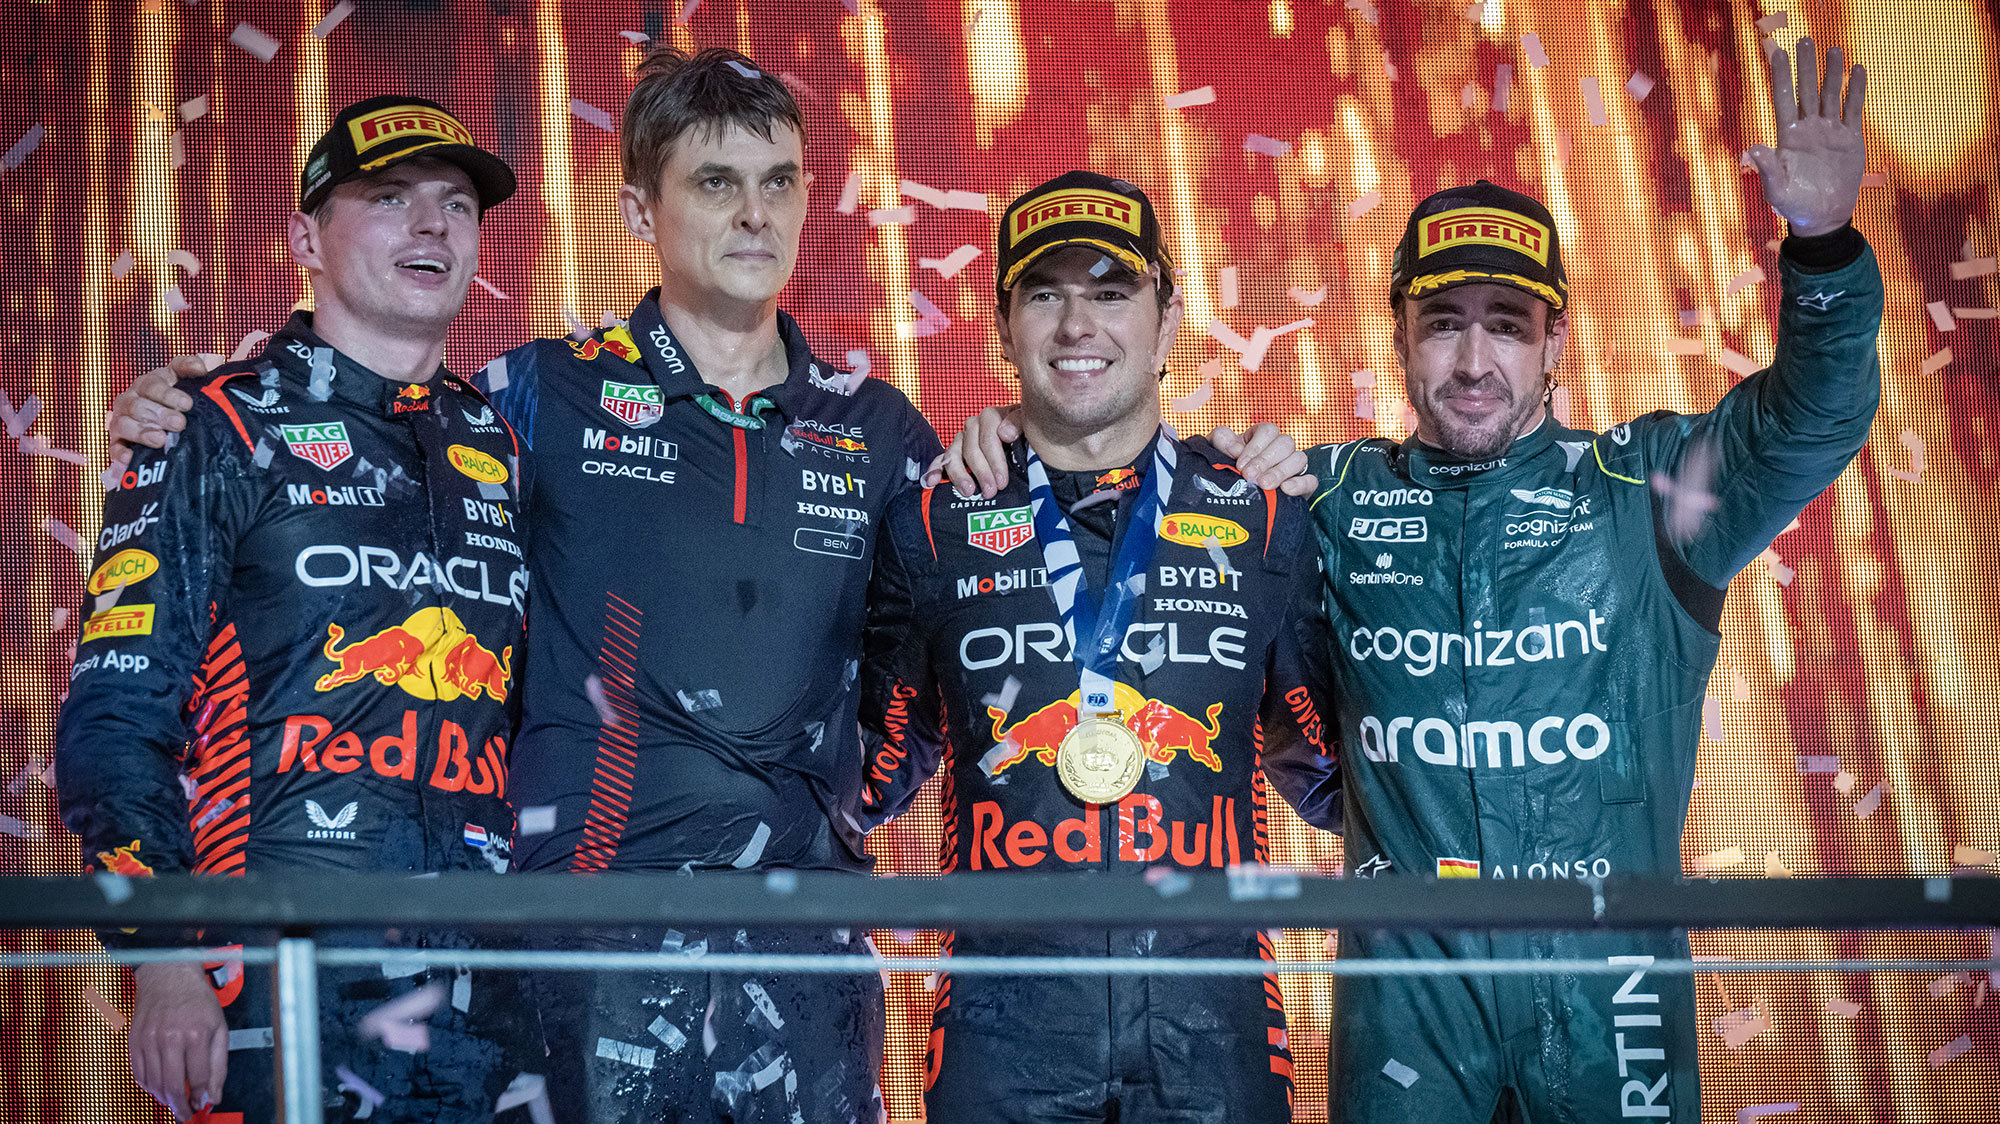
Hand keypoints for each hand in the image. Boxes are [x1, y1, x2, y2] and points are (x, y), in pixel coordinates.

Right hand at [107, 359, 203, 475]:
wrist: (162, 419)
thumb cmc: (175, 398)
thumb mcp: (182, 378)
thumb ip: (188, 367)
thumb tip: (200, 367)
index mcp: (147, 383)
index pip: (154, 385)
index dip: (169, 394)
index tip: (188, 403)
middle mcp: (130, 400)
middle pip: (139, 406)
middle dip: (160, 415)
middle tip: (179, 423)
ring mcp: (121, 420)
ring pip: (124, 424)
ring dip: (142, 433)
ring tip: (160, 439)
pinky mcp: (117, 441)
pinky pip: (114, 447)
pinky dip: (121, 453)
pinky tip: (131, 457)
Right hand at [129, 960, 226, 1120]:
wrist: (169, 976)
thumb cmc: (197, 1001)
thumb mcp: (219, 1029)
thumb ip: (218, 1065)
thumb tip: (213, 1096)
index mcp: (196, 1034)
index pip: (197, 1078)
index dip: (200, 1097)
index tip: (202, 1105)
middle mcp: (170, 1038)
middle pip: (172, 1085)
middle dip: (179, 1106)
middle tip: (184, 1114)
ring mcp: (149, 1039)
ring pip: (153, 1083)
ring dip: (163, 1099)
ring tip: (173, 1102)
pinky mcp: (134, 1040)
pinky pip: (138, 1073)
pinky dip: (148, 1086)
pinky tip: (157, 1088)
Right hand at [927, 405, 1020, 497]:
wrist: (1027, 442)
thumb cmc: (1028, 434)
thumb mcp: (1030, 424)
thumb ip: (1019, 423)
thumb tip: (1004, 433)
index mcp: (992, 417)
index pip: (988, 438)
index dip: (994, 461)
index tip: (1002, 481)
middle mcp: (974, 426)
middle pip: (971, 449)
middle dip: (981, 472)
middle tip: (990, 492)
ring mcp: (962, 440)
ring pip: (954, 455)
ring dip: (959, 474)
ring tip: (968, 491)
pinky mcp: (954, 453)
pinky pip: (941, 460)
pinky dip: (935, 470)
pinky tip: (932, 481)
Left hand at [1209, 423, 1317, 495]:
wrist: (1230, 496)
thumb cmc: (1224, 466)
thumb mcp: (1217, 450)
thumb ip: (1221, 440)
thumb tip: (1235, 448)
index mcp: (1262, 436)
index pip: (1268, 431)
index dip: (1255, 447)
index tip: (1240, 465)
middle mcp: (1280, 448)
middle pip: (1285, 443)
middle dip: (1266, 460)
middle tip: (1249, 476)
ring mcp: (1292, 466)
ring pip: (1299, 459)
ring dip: (1281, 471)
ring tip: (1264, 485)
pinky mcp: (1301, 486)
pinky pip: (1311, 481)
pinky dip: (1301, 484)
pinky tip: (1286, 490)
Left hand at [1745, 37, 1866, 237]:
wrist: (1823, 217)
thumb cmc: (1794, 205)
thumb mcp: (1776, 189)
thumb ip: (1766, 168)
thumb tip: (1752, 148)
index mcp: (1787, 136)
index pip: (1782, 99)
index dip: (1780, 76)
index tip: (1776, 52)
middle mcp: (1808, 128)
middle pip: (1806, 91)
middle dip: (1805, 66)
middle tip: (1804, 39)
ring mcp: (1829, 131)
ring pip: (1831, 95)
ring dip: (1832, 73)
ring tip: (1833, 49)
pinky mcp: (1850, 138)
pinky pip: (1853, 109)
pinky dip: (1856, 90)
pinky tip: (1857, 70)